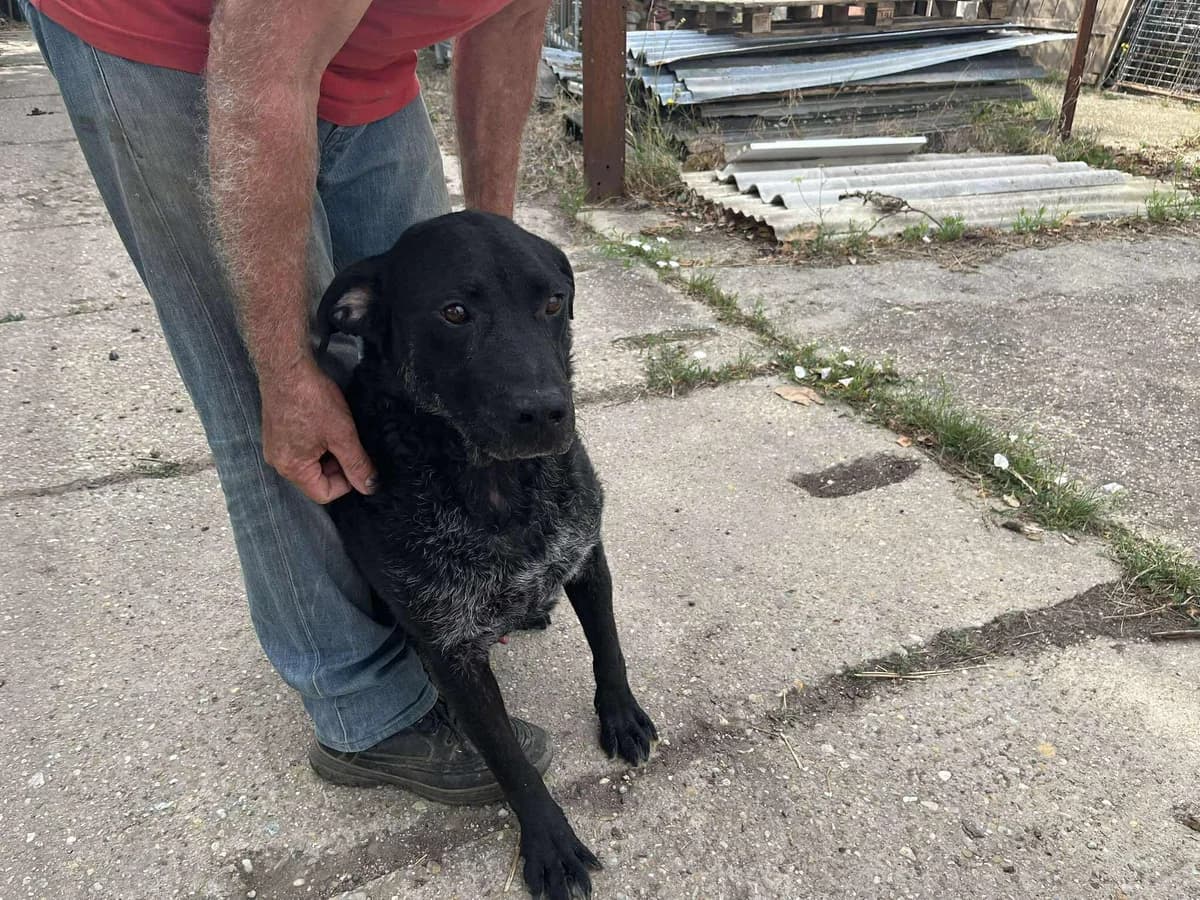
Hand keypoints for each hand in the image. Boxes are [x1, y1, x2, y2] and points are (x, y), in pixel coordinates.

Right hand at [258, 359, 376, 503]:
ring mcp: (275, 447)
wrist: (286, 367)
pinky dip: (317, 442)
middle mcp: (278, 463)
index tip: (359, 462)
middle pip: (316, 479)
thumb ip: (357, 464)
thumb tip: (370, 487)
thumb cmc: (312, 400)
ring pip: (310, 463)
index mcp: (292, 468)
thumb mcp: (342, 435)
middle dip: (338, 467)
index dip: (348, 483)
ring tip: (338, 431)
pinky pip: (301, 449)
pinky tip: (325, 424)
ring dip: (328, 453)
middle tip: (351, 444)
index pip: (324, 494)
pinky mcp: (276, 433)